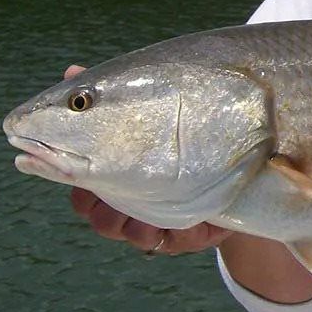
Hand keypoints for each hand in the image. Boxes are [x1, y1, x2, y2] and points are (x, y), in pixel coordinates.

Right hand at [63, 64, 232, 255]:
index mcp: (115, 180)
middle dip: (105, 211)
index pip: (82, 192)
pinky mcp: (184, 236)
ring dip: (135, 225)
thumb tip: (71, 68)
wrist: (239, 170)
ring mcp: (154, 224)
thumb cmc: (180, 139)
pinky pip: (167, 243)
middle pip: (99, 219)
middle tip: (116, 195)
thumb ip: (114, 97)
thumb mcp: (151, 115)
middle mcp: (129, 206)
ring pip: (129, 234)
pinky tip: (171, 224)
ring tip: (148, 215)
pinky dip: (167, 234)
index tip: (87, 179)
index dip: (81, 189)